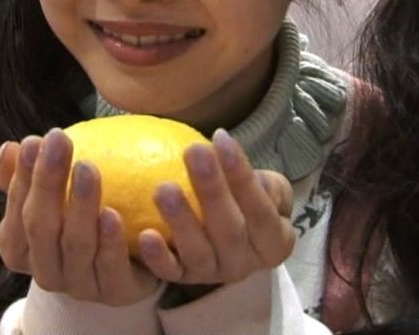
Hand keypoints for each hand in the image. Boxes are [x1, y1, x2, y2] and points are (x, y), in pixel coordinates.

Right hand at [0, 130, 159, 305]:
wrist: (130, 260)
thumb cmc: (79, 217)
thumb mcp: (51, 193)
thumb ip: (25, 173)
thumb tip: (7, 150)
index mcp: (19, 249)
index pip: (15, 212)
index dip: (22, 176)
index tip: (33, 140)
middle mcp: (44, 272)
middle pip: (41, 227)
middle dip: (47, 182)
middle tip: (59, 141)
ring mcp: (79, 287)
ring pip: (75, 246)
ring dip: (80, 206)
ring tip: (87, 168)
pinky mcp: (115, 293)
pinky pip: (110, 269)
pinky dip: (109, 242)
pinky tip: (112, 213)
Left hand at [135, 130, 295, 286]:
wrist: (231, 237)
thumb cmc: (249, 202)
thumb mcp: (270, 190)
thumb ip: (267, 183)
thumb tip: (251, 172)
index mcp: (274, 244)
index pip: (260, 210)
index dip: (242, 175)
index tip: (221, 139)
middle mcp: (245, 265)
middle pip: (229, 231)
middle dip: (211, 190)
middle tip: (194, 152)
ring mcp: (213, 274)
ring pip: (198, 253)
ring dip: (181, 221)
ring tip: (163, 188)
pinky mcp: (183, 280)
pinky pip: (170, 272)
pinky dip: (158, 257)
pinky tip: (144, 235)